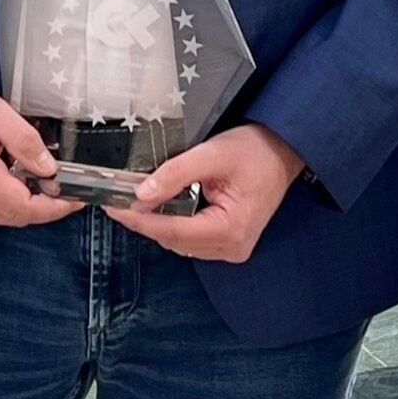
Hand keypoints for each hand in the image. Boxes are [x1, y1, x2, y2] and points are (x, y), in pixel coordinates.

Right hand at [0, 73, 82, 227]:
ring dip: (28, 204)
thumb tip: (49, 167)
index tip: (75, 199)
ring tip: (46, 181)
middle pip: (15, 217)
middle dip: (46, 208)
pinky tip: (18, 177)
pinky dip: (10, 199)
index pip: (25, 208)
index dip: (55, 207)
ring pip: (3, 215)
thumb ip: (24, 140)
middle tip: (67, 188)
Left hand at [109, 125, 302, 263]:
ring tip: (135, 202)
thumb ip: (175, 173)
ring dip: (159, 223)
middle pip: (175, 239)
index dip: (140, 219)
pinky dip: (175, 224)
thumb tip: (140, 193)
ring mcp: (232, 248)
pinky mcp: (230, 241)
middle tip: (118, 201)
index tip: (113, 207)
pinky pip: (192, 238)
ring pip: (181, 242)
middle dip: (146, 220)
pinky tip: (162, 206)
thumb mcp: (212, 154)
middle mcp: (231, 247)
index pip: (173, 230)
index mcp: (230, 230)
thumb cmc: (255, 150)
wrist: (284, 151)